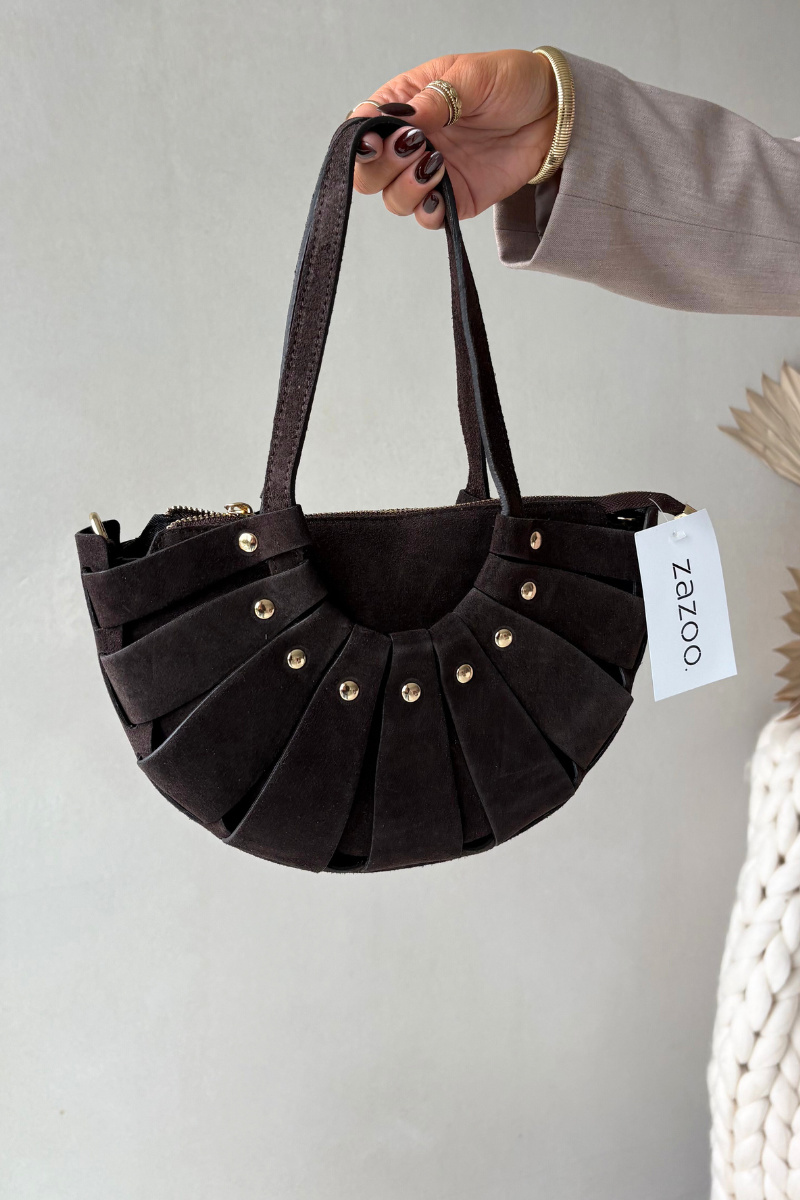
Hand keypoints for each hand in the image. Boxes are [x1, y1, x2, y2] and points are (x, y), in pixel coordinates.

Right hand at [352, 50, 557, 229]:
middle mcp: (412, 143)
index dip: (361, 138)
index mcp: (406, 105)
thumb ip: (435, 99)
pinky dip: (427, 212)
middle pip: (370, 172)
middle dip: (381, 166)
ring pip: (393, 199)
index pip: (363, 125)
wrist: (553, 113)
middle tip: (412, 148)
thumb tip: (401, 118)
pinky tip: (439, 194)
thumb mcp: (472, 76)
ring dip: (405, 188)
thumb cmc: (511, 83)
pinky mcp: (454, 199)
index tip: (375, 140)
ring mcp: (431, 173)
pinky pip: (427, 218)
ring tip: (434, 165)